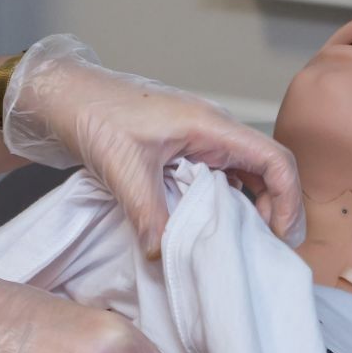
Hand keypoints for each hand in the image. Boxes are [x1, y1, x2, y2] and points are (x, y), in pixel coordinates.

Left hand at [1, 34, 303, 257]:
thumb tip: (165, 256)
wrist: (62, 96)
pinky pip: (216, 180)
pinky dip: (221, 206)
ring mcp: (198, 141)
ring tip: (239, 248)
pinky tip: (207, 232)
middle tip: (264, 252)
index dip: (288, 199)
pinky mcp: (181, 152)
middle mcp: (213, 131)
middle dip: (274, 211)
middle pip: (267, 171)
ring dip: (248, 211)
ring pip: (243, 178)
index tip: (281, 237)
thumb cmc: (95, 114)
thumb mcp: (123, 168)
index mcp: (210, 125)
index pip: (274, 159)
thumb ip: (148, 213)